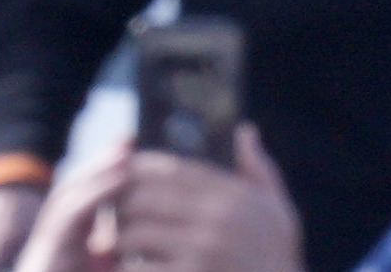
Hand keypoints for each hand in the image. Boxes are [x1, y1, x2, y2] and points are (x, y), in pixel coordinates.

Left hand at [62, 148, 302, 271]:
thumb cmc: (278, 266)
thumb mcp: (281, 218)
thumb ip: (262, 173)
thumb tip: (245, 132)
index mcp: (236, 197)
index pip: (171, 169)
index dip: (138, 170)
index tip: (122, 177)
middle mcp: (219, 219)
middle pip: (145, 197)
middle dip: (120, 206)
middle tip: (109, 215)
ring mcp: (202, 252)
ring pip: (135, 233)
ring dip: (117, 240)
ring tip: (109, 245)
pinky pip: (140, 269)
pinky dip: (126, 270)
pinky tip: (124, 271)